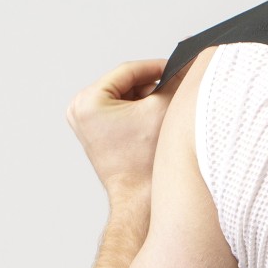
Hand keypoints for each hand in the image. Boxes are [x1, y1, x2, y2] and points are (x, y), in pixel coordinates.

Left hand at [65, 58, 179, 200]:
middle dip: (151, 87)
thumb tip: (188, 65)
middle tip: (176, 89)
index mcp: (88, 101)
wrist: (139, 202)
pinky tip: (153, 122)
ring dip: (145, 100)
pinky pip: (119, 114)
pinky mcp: (93, 135)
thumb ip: (174, 83)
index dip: (157, 67)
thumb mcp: (162, 112)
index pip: (128, 71)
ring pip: (123, 99)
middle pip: (124, 85)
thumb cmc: (146, 164)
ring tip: (166, 110)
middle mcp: (79, 110)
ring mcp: (84, 123)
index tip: (178, 66)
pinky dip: (137, 114)